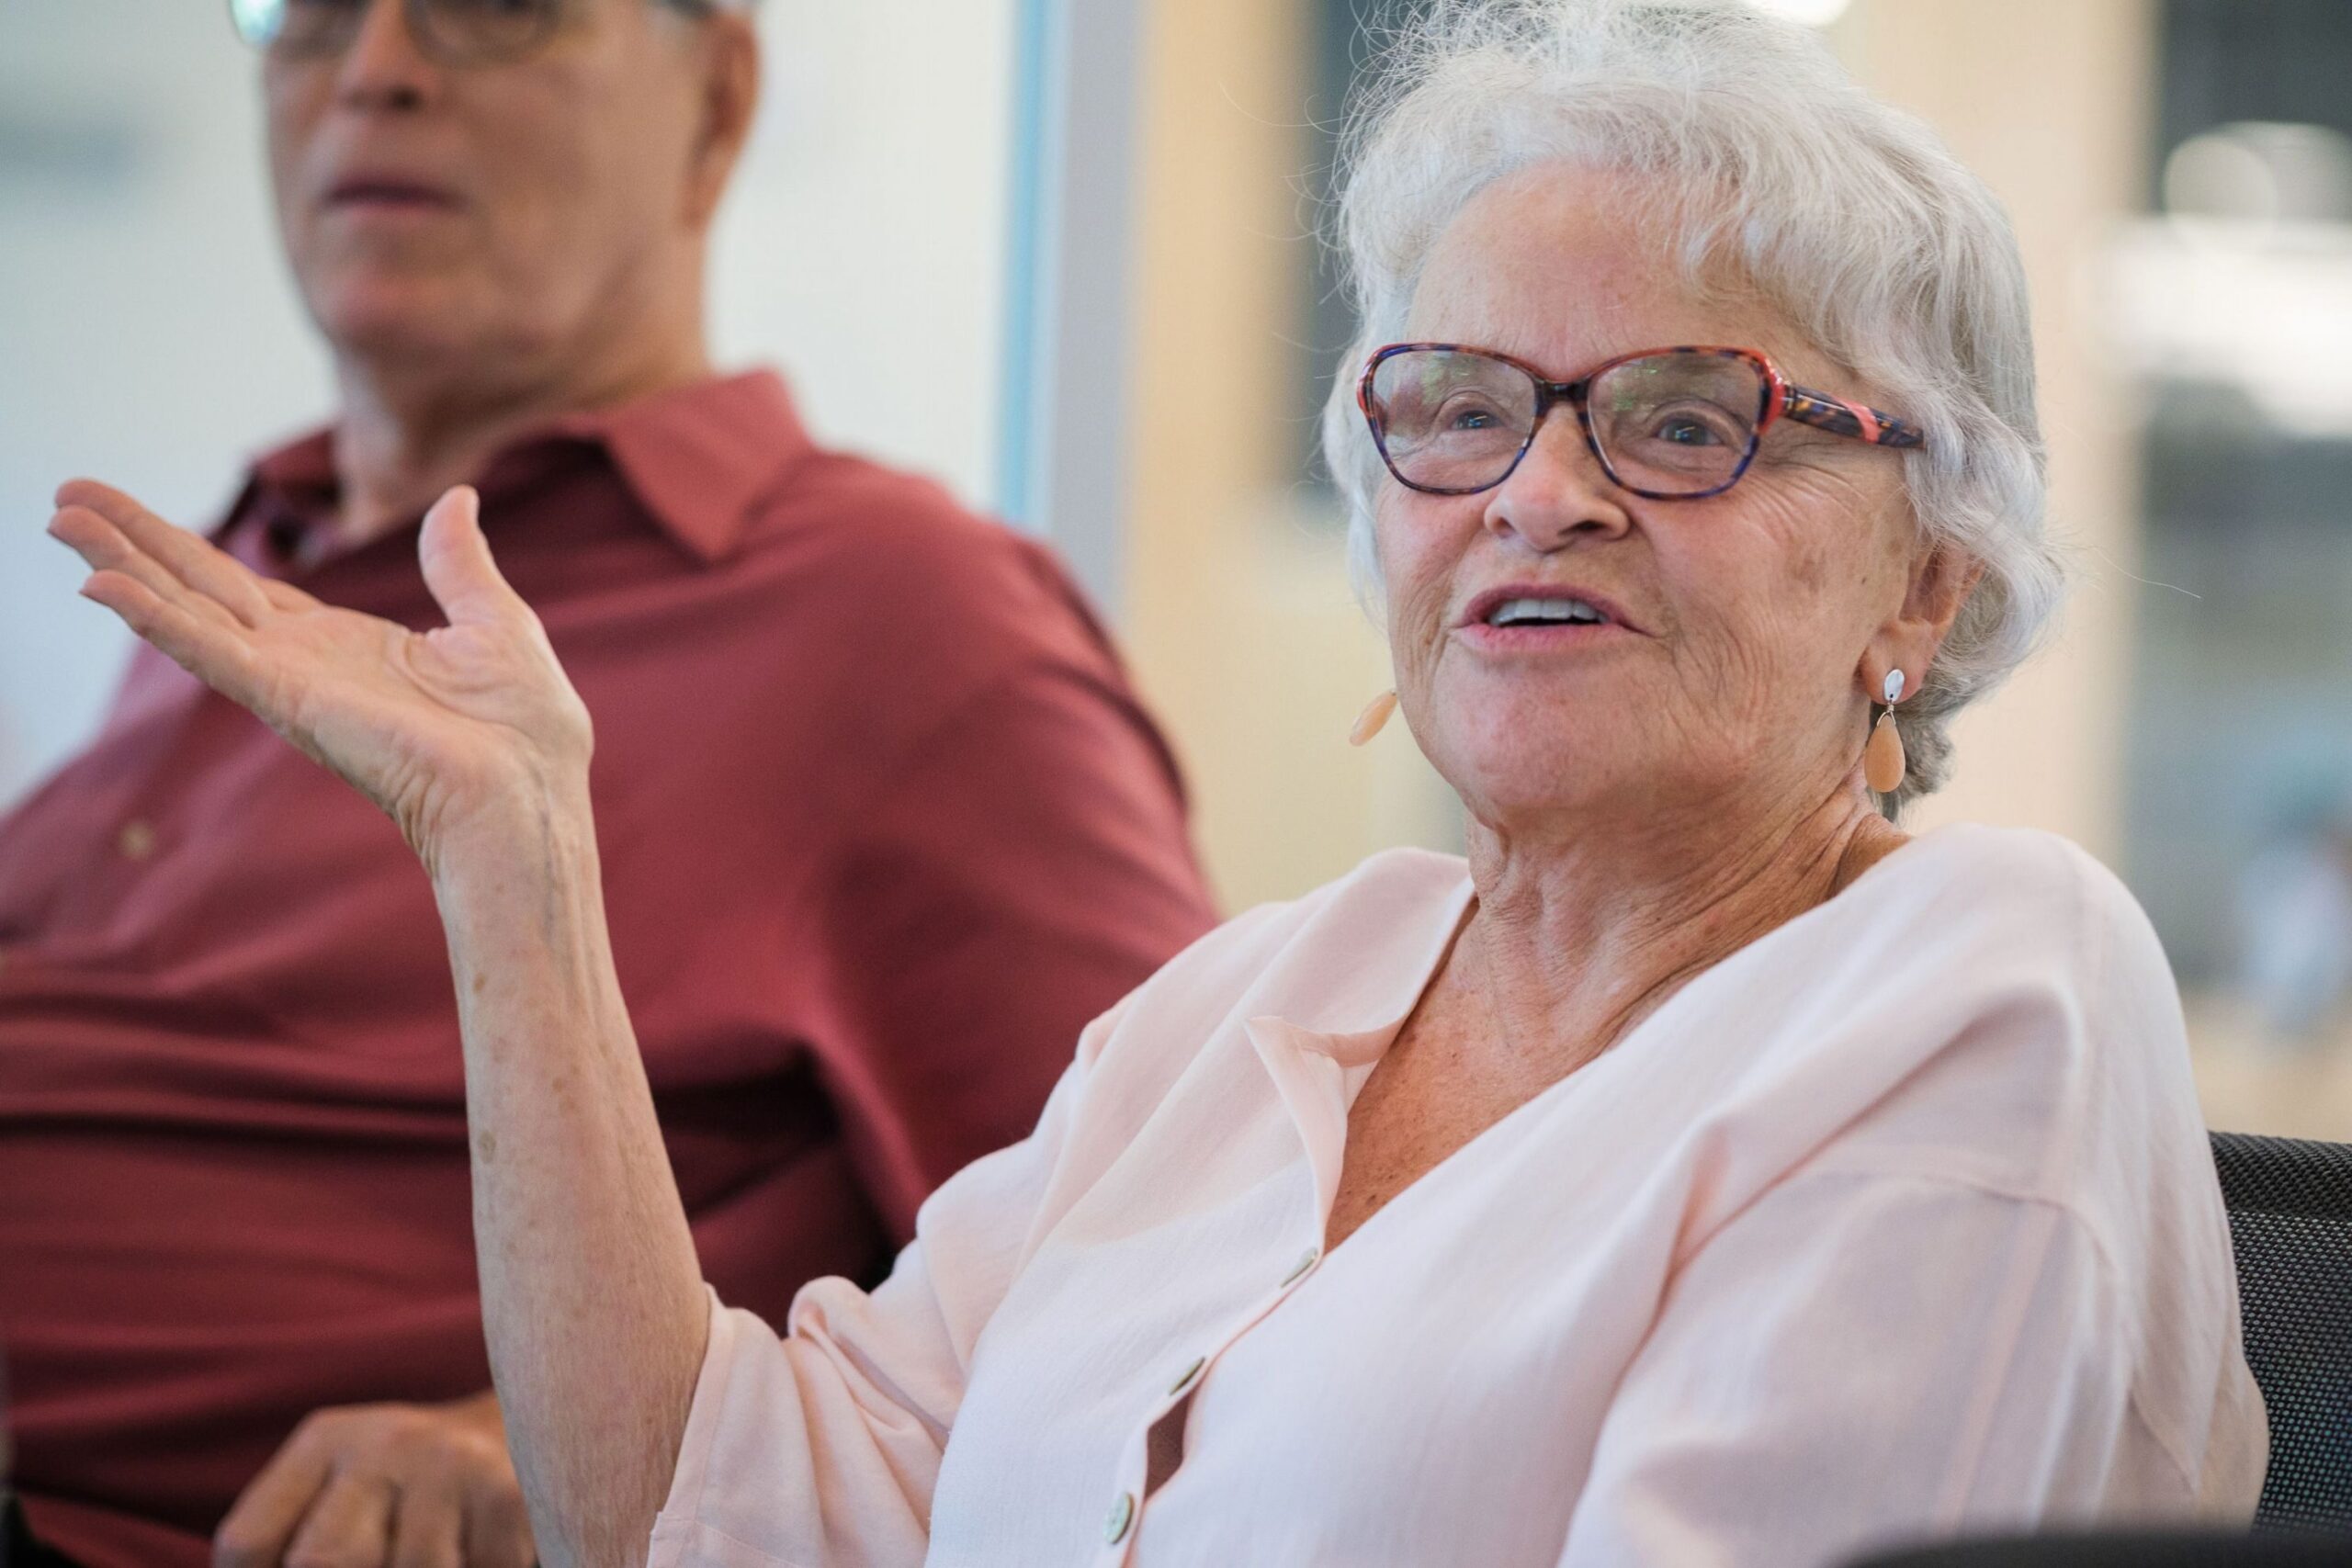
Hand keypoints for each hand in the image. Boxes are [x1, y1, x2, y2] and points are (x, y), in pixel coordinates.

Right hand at [47, 480, 590, 868]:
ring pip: (188, 611)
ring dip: (123, 566)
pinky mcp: (290, 700)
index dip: (187, 551)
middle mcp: (305, 664)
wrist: (528, 793)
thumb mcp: (496, 622)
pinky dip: (157, 618)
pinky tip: (103, 586)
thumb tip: (455, 499)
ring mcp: (290, 683)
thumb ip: (458, 564)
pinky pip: (210, 651)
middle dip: (133, 543)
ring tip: (61, 519)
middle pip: (199, 590)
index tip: (127, 511)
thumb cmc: (526, 732)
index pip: (246, 588)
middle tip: (66, 495)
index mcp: (346, 646)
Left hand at [213, 1392, 536, 1567]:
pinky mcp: (506, 1495)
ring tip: (434, 1557)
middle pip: (322, 1562)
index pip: (247, 1543)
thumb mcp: (349, 1493)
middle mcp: (382, 1443)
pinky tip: (477, 1554)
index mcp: (325, 1441)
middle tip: (381, 1562)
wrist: (538, 1422)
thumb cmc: (416, 1488)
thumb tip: (282, 1566)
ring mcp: (448, 1466)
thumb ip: (298, 1540)